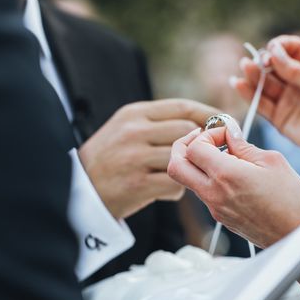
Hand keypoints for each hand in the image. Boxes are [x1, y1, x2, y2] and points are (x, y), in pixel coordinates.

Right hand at [79, 99, 217, 219]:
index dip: (208, 114)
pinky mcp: (137, 184)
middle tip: (212, 154)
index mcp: (132, 114)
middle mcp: (134, 131)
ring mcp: (135, 157)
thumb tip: (198, 122)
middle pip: (188, 131)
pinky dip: (178, 189)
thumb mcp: (122, 130)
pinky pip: (175, 183)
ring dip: (190, 167)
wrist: (77, 192)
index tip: (222, 123)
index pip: (181, 107)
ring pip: (184, 156)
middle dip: (205, 143)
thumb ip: (154, 123)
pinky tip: (168, 191)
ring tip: (183, 175)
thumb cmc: (105, 161)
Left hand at [167, 126, 299, 247]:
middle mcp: (214, 193)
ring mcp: (214, 207)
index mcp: (226, 176)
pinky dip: (208, 177)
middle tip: (201, 139)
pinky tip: (230, 173)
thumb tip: (229, 133)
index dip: (206, 134)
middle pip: (175, 166)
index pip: (193, 148)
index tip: (223, 133)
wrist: (295, 235)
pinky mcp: (219, 216)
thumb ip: (243, 145)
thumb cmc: (290, 200)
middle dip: (183, 147)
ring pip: (187, 180)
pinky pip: (202, 192)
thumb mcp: (272, 161)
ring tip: (222, 155)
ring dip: (196, 163)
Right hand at [231, 35, 299, 180]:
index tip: (273, 48)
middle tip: (258, 61)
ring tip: (245, 66)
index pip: (292, 48)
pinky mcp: (276, 116)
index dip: (281, 46)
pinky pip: (260, 103)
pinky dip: (248, 94)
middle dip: (263, 60)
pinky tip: (238, 84)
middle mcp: (295, 81)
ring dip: (252, 74)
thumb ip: (296, 70)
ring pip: (264, 83)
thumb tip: (273, 52)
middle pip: (274, 65)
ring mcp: (284, 98)